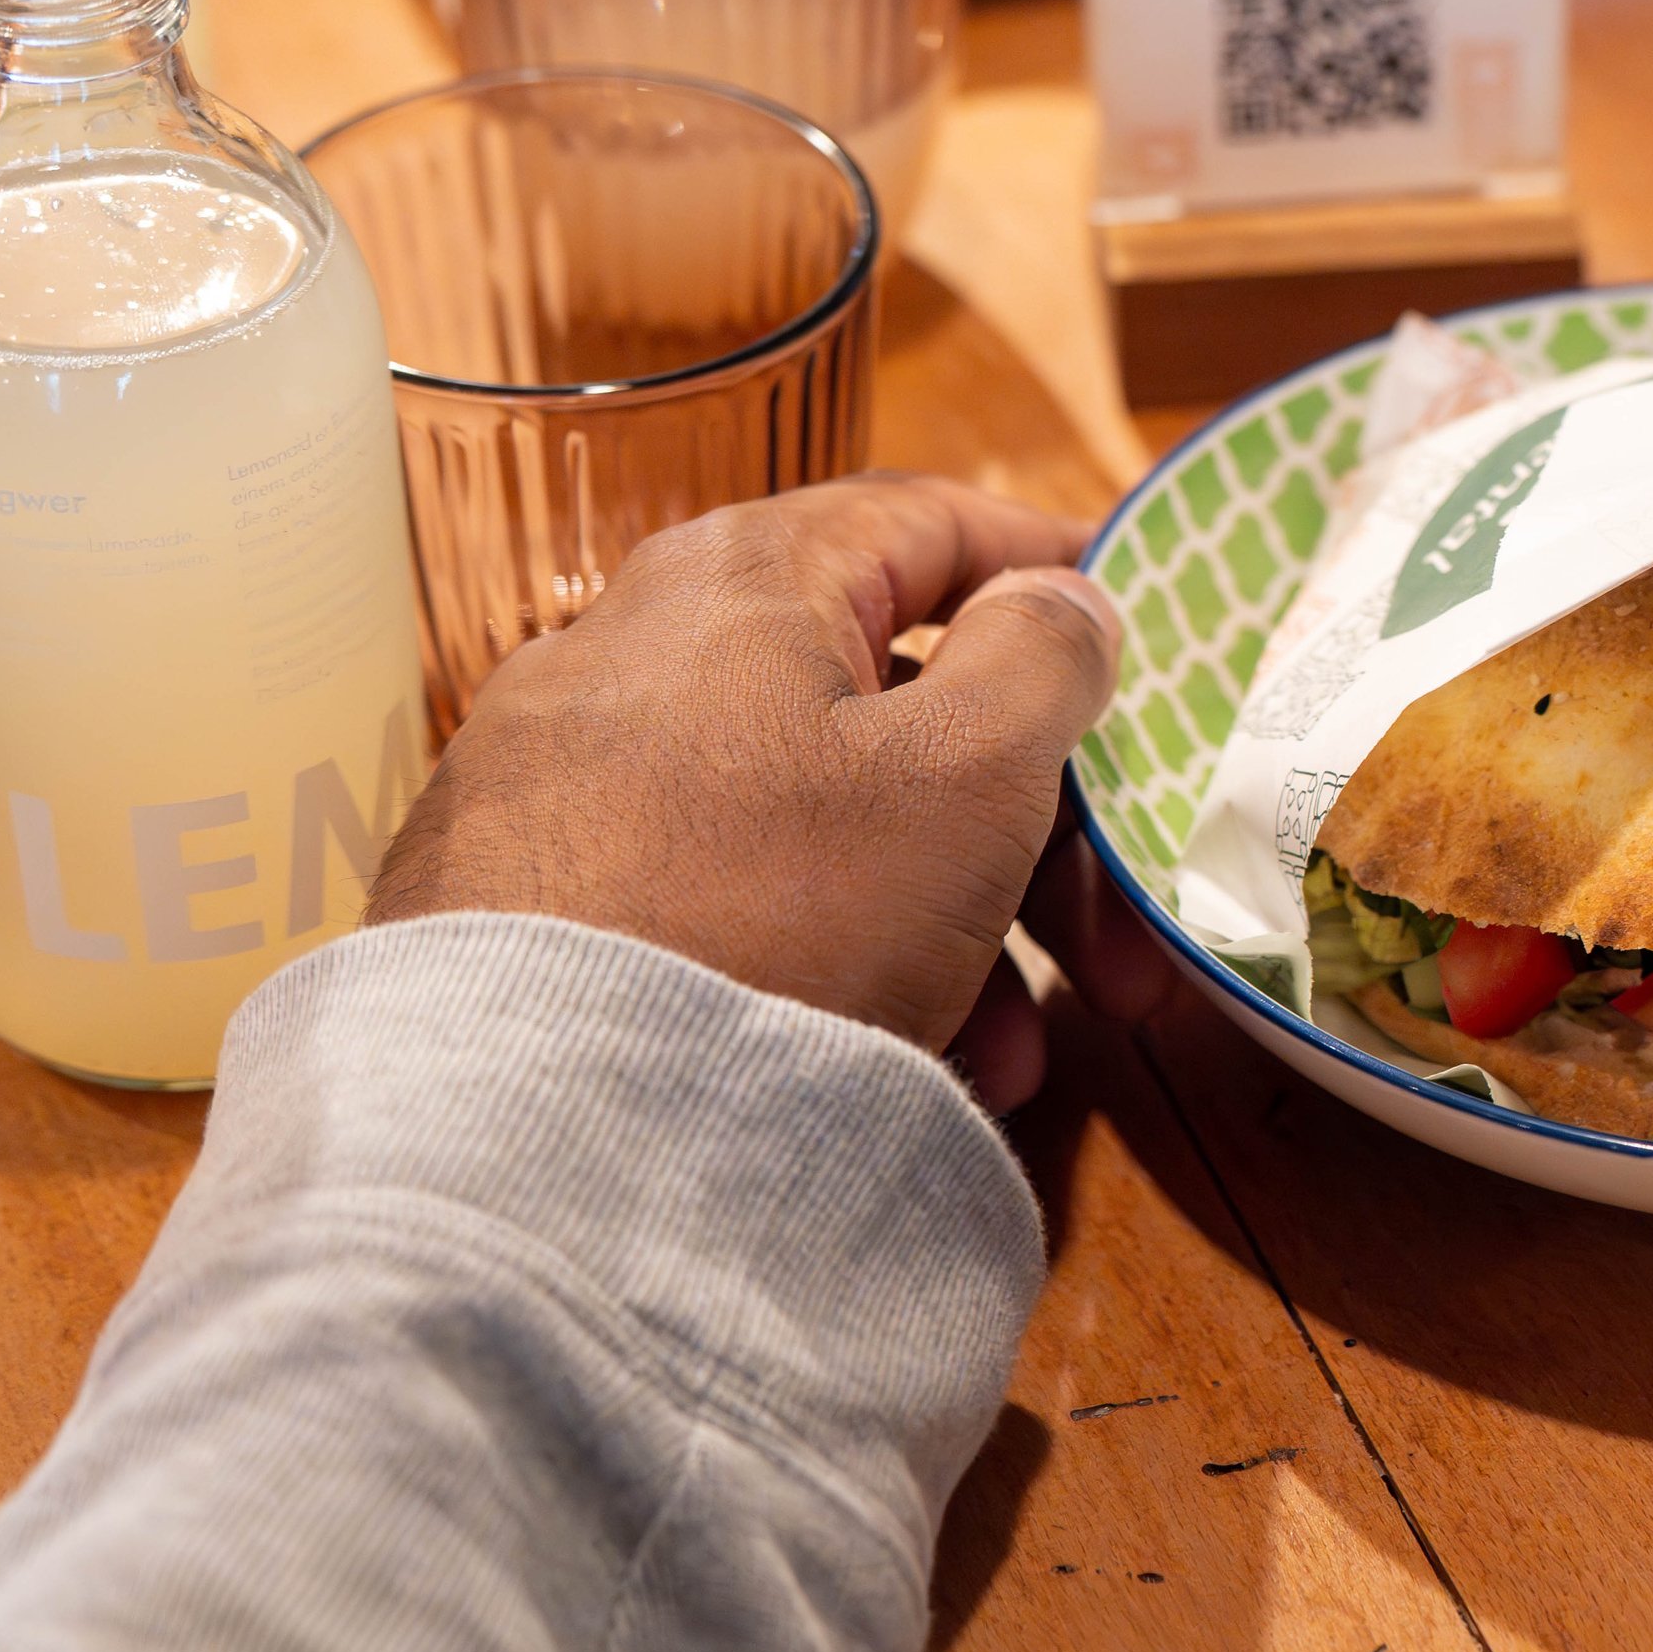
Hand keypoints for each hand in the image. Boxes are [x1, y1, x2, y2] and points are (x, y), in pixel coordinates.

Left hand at [367, 476, 1126, 1110]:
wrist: (533, 1129)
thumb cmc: (776, 911)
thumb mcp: (965, 773)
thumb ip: (1040, 657)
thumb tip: (1058, 594)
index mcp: (741, 578)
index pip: (928, 522)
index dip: (1047, 568)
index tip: (1134, 630)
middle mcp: (630, 647)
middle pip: (884, 700)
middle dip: (1027, 827)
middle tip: (1107, 942)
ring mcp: (559, 778)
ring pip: (813, 818)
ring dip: (946, 921)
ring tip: (1009, 1052)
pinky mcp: (518, 900)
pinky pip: (718, 897)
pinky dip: (823, 958)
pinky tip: (888, 1061)